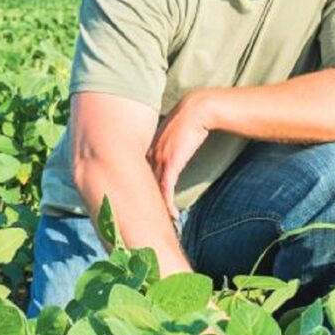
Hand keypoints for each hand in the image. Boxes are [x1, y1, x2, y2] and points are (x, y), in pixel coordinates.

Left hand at [147, 90, 213, 219]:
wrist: (196, 111)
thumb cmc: (188, 120)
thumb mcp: (173, 135)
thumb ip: (168, 146)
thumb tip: (173, 153)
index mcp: (148, 148)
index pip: (138, 175)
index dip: (139, 191)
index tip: (141, 204)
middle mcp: (149, 155)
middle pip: (140, 184)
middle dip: (142, 203)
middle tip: (144, 220)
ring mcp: (158, 159)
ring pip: (153, 189)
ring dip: (158, 208)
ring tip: (162, 223)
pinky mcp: (171, 164)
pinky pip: (166, 189)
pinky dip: (168, 203)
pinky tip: (173, 215)